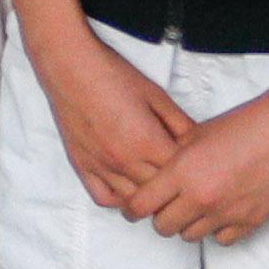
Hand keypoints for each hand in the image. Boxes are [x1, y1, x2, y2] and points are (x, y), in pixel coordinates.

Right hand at [32, 35, 191, 214]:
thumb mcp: (156, 95)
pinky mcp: (83, 166)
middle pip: (159, 191)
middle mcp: (124, 160)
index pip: (179, 172)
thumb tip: (197, 142)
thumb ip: (180, 122)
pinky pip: (104, 198)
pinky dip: (119, 200)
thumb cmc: (112, 76)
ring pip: (133, 201)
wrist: (71, 68)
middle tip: (179, 175)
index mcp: (147, 141)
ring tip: (157, 185)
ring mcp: (102, 166)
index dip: (191, 168)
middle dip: (173, 185)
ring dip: (148, 197)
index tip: (194, 162)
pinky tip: (128, 187)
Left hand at [114, 83, 268, 244]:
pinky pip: (221, 240)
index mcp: (183, 171)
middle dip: (161, 216)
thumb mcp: (196, 134)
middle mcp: (202, 196)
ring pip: (190, 236)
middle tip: (168, 205)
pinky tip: (221, 212)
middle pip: (163, 227)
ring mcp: (227, 212)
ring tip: (197, 206)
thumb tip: (152, 177)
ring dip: (189, 223)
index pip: (140, 205)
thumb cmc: (243, 124)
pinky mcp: (251, 221)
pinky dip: (217, 229)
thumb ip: (171, 159)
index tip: (136, 206)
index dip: (134, 207)